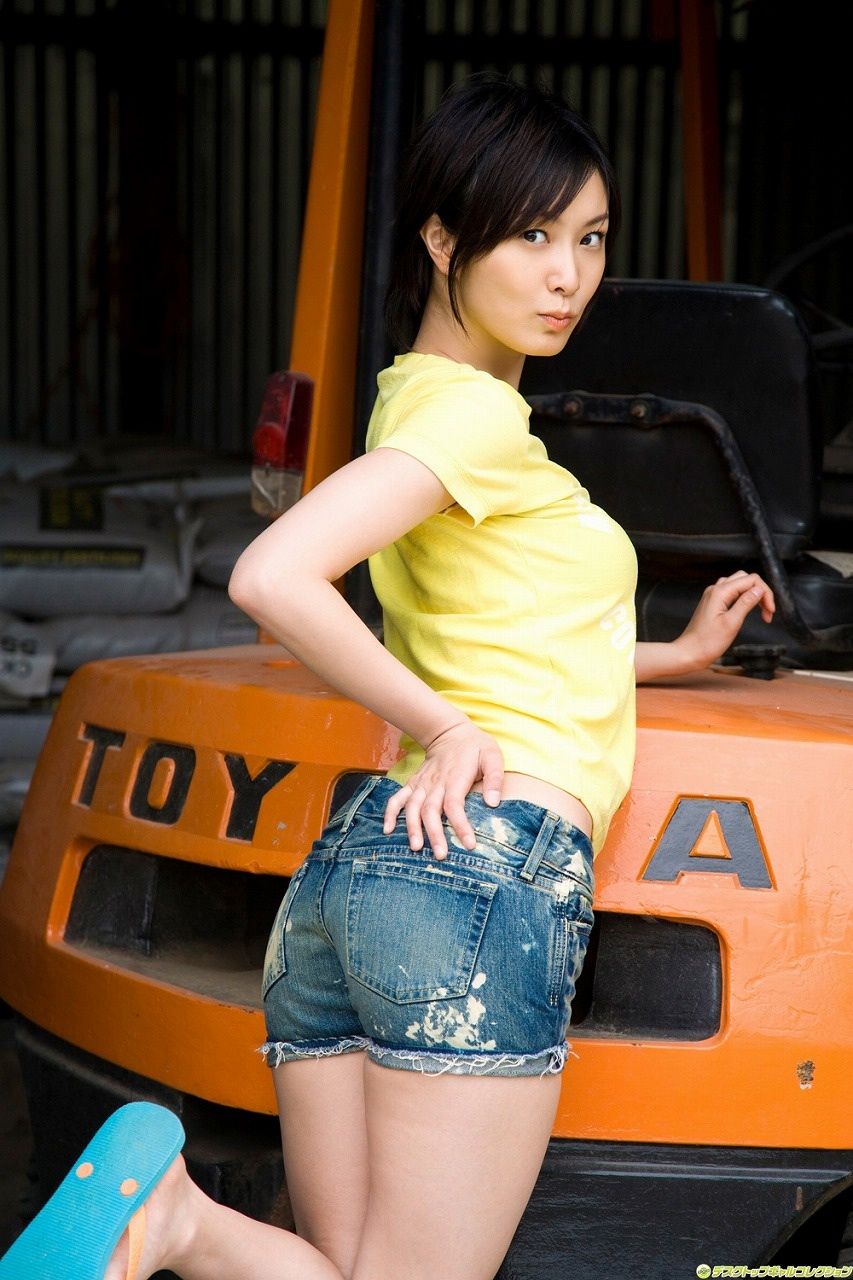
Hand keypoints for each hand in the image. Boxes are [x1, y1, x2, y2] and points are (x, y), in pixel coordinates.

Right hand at [382, 720, 504, 859]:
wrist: (450, 732)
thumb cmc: (475, 746)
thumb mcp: (492, 755)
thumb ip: (494, 778)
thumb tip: (493, 803)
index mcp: (456, 777)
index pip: (455, 804)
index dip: (460, 825)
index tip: (469, 844)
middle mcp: (436, 782)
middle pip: (431, 810)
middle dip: (434, 834)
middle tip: (440, 855)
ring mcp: (422, 783)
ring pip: (413, 807)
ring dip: (412, 828)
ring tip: (416, 848)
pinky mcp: (413, 784)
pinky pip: (398, 798)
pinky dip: (390, 813)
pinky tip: (388, 830)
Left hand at [674, 570, 775, 669]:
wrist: (689, 653)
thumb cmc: (707, 643)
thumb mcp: (731, 623)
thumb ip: (746, 603)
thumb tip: (759, 590)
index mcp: (720, 592)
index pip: (751, 580)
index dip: (765, 593)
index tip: (770, 611)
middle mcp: (715, 590)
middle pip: (746, 579)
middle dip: (761, 592)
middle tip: (768, 612)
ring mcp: (713, 595)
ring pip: (739, 585)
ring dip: (753, 595)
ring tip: (762, 613)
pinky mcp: (713, 603)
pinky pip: (732, 593)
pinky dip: (744, 599)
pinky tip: (748, 611)